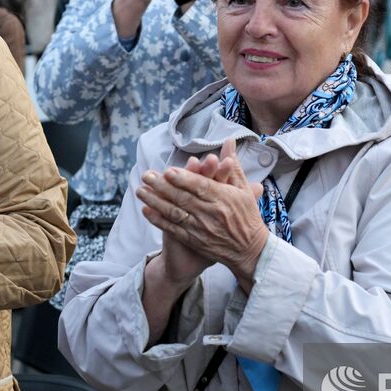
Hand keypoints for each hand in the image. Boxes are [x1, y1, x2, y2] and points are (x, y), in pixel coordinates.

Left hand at [137, 148, 267, 285]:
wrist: (250, 250)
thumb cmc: (247, 216)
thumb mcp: (243, 189)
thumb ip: (233, 165)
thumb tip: (229, 140)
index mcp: (224, 198)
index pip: (201, 186)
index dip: (184, 179)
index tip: (168, 171)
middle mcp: (211, 213)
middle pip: (183, 198)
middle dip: (163, 187)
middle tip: (146, 175)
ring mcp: (201, 228)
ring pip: (175, 213)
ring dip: (156, 202)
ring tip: (140, 191)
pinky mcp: (194, 240)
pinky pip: (173, 229)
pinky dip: (159, 220)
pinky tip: (146, 210)